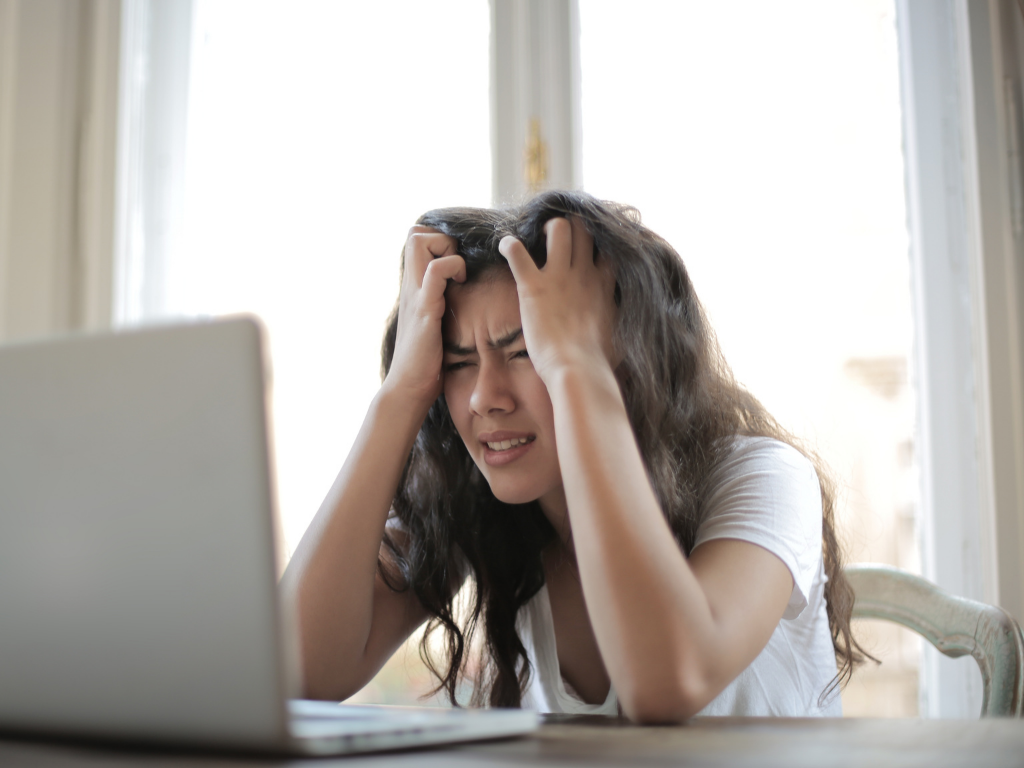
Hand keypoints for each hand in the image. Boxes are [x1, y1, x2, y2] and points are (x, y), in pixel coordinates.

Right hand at [384, 226, 465, 407]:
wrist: (409, 388)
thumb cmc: (426, 361)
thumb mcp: (432, 324)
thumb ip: (440, 304)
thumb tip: (461, 297)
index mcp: (413, 288)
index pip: (416, 238)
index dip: (439, 240)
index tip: (457, 263)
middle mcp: (411, 286)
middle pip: (415, 232)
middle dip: (441, 238)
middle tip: (458, 265)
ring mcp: (415, 295)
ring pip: (420, 242)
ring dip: (446, 249)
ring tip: (459, 275)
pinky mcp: (425, 309)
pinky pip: (435, 272)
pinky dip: (452, 268)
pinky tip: (460, 285)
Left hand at [498, 217, 616, 383]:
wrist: (578, 370)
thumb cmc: (598, 361)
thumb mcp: (620, 335)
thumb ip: (618, 320)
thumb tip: (625, 328)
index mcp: (603, 285)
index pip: (607, 247)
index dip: (598, 241)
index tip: (589, 246)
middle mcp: (583, 273)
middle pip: (583, 228)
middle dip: (572, 226)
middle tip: (559, 237)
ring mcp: (558, 277)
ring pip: (558, 228)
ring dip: (546, 228)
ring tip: (537, 238)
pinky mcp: (533, 286)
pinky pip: (516, 251)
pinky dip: (508, 245)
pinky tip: (505, 246)